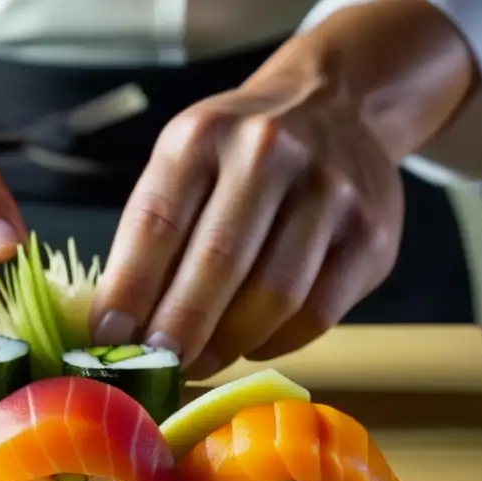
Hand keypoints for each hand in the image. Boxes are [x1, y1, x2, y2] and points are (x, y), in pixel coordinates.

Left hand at [91, 78, 403, 378]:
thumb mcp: (183, 166)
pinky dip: (274, 342)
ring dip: (227, 345)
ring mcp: (330, 191)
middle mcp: (269, 153)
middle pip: (218, 263)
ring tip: (198, 362)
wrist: (334, 108)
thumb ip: (152, 237)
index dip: (129, 291)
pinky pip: (316, 314)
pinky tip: (250, 342)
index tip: (108, 342)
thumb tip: (119, 332)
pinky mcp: (372, 234)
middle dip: (178, 330)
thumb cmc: (236, 156)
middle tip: (155, 371)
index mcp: (203, 135)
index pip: (156, 223)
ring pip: (273, 297)